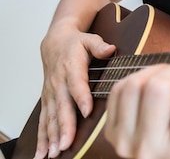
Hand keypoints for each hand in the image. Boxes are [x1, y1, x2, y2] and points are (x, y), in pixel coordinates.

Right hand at [36, 26, 115, 158]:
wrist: (54, 42)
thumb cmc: (75, 43)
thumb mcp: (89, 39)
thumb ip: (99, 45)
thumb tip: (110, 49)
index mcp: (71, 67)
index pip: (77, 84)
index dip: (82, 97)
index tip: (87, 111)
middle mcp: (58, 83)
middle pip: (62, 106)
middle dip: (64, 126)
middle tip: (66, 144)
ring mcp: (51, 93)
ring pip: (50, 117)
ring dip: (51, 136)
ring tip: (54, 153)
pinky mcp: (47, 100)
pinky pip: (43, 120)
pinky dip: (42, 137)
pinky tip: (44, 153)